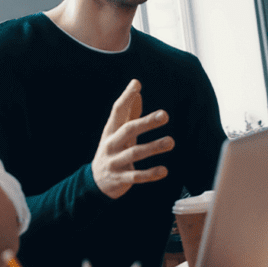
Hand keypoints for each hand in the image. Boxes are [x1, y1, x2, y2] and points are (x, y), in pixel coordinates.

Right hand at [91, 79, 174, 198]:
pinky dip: (150, 174)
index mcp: (111, 130)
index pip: (117, 111)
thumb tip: (137, 87)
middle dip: (146, 122)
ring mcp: (115, 162)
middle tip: (165, 115)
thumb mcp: (117, 131)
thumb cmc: (112, 150)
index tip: (136, 84)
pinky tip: (164, 171)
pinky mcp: (120, 179)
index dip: (126, 97)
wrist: (96, 182)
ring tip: (171, 142)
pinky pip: (136, 176)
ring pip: (134, 153)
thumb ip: (128, 111)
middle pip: (128, 130)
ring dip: (153, 147)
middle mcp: (111, 144)